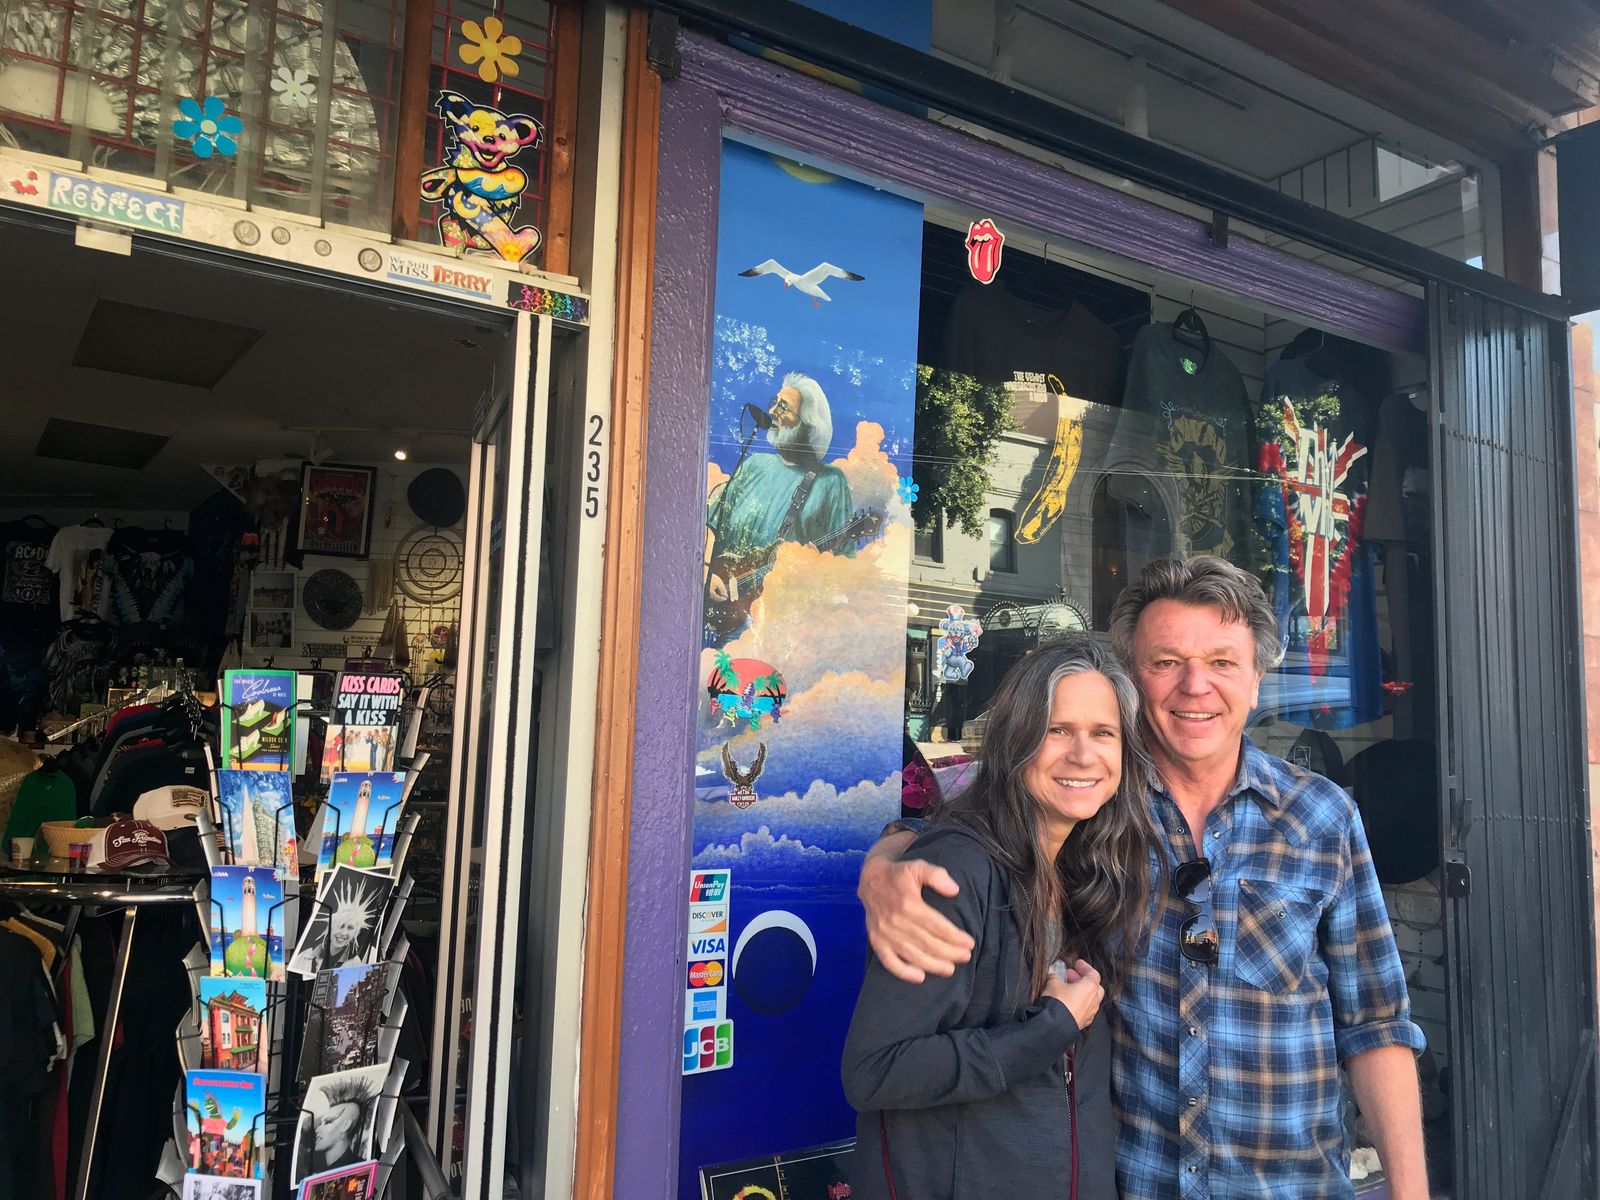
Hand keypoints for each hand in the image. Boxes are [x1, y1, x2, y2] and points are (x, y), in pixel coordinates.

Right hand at [858, 849, 973, 982]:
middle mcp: (896, 921)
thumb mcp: (918, 866)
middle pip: (927, 943)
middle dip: (949, 952)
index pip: (937, 925)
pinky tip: (920, 977)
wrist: (871, 879)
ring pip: (912, 955)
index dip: (955, 936)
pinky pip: (888, 961)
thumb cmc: (900, 874)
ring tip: (950, 969)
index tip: (970, 943)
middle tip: (966, 957)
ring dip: (933, 965)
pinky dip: (903, 972)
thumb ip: (937, 875)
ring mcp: (885, 933)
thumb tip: (954, 890)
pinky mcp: (876, 941)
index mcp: (908, 903)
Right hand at [1041, 959, 1102, 1030]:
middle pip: (1095, 986)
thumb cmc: (1058, 1002)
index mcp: (1090, 987)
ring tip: (1069, 990)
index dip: (1084, 967)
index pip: (1092, 973)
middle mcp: (1094, 1000)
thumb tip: (1053, 974)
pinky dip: (1080, 1004)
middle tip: (1071, 976)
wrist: (1056, 1025)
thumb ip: (1055, 976)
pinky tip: (1069, 1003)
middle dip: (1084, 980)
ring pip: (1091, 999)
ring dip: (1082, 993)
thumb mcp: (1053, 983)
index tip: (1077, 964)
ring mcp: (1091, 1012)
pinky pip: (1086, 1010)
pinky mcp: (1085, 1022)